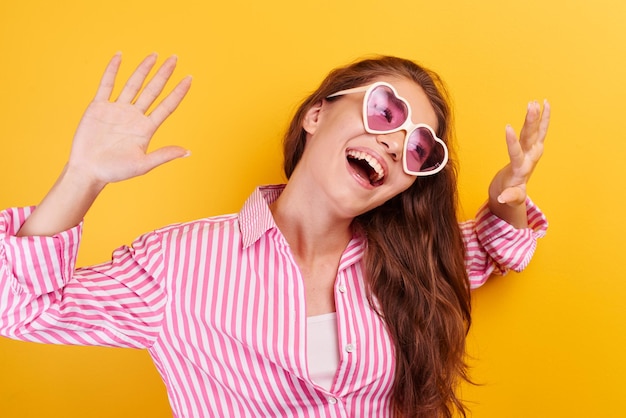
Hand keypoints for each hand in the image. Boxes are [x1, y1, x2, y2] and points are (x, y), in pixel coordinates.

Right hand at [67, 53, 191, 187]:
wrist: (89, 171)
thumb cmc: (116, 171)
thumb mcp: (143, 164)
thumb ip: (164, 155)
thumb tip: (188, 152)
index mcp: (146, 128)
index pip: (167, 106)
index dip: (178, 92)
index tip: (189, 79)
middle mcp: (134, 116)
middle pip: (153, 90)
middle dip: (164, 74)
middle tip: (175, 58)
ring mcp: (117, 109)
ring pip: (133, 84)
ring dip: (143, 69)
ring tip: (155, 55)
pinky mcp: (99, 107)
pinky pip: (107, 84)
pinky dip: (112, 70)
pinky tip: (119, 56)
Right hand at [489, 100, 550, 205]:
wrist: (514, 192)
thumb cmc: (510, 195)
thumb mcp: (510, 198)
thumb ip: (509, 197)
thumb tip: (502, 198)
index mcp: (522, 168)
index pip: (516, 153)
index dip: (512, 141)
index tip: (507, 128)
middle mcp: (530, 157)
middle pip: (530, 138)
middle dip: (530, 122)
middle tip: (531, 106)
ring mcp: (533, 151)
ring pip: (535, 132)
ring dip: (535, 117)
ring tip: (535, 101)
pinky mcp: (533, 147)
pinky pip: (540, 130)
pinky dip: (543, 118)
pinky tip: (545, 104)